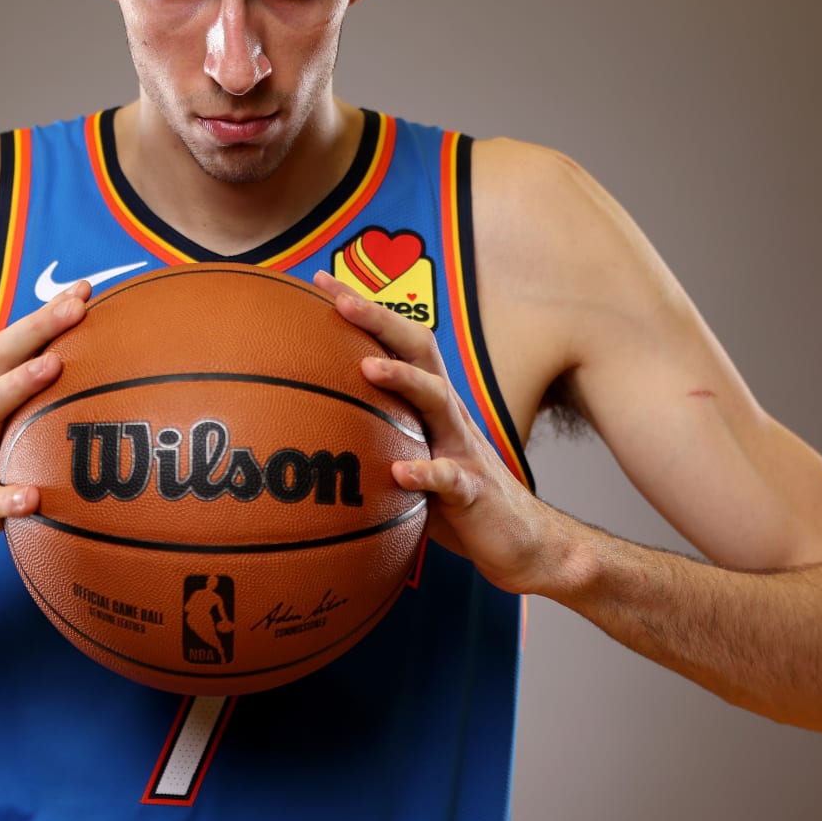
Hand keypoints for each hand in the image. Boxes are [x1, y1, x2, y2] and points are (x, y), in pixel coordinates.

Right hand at [0, 282, 91, 608]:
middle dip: (38, 329)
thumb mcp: (3, 461)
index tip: (86, 290)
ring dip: (20, 387)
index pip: (17, 354)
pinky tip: (31, 498)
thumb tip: (101, 418)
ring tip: (55, 366)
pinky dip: (5, 498)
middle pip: (1, 365)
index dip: (46, 320)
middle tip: (77, 304)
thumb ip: (38, 435)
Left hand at [312, 270, 563, 596]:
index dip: (363, 309)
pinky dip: (427, 472)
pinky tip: (401, 472)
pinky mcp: (474, 491)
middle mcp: (448, 414)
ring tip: (367, 368)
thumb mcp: (407, 457)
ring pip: (437, 401)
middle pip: (419, 352)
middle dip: (380, 321)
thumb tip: (302, 426)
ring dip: (403, 380)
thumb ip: (370, 437)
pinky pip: (450, 477)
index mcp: (428, 402)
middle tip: (342, 302)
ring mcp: (464, 448)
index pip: (394, 341)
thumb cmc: (451, 497)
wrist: (519, 540)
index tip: (320, 281)